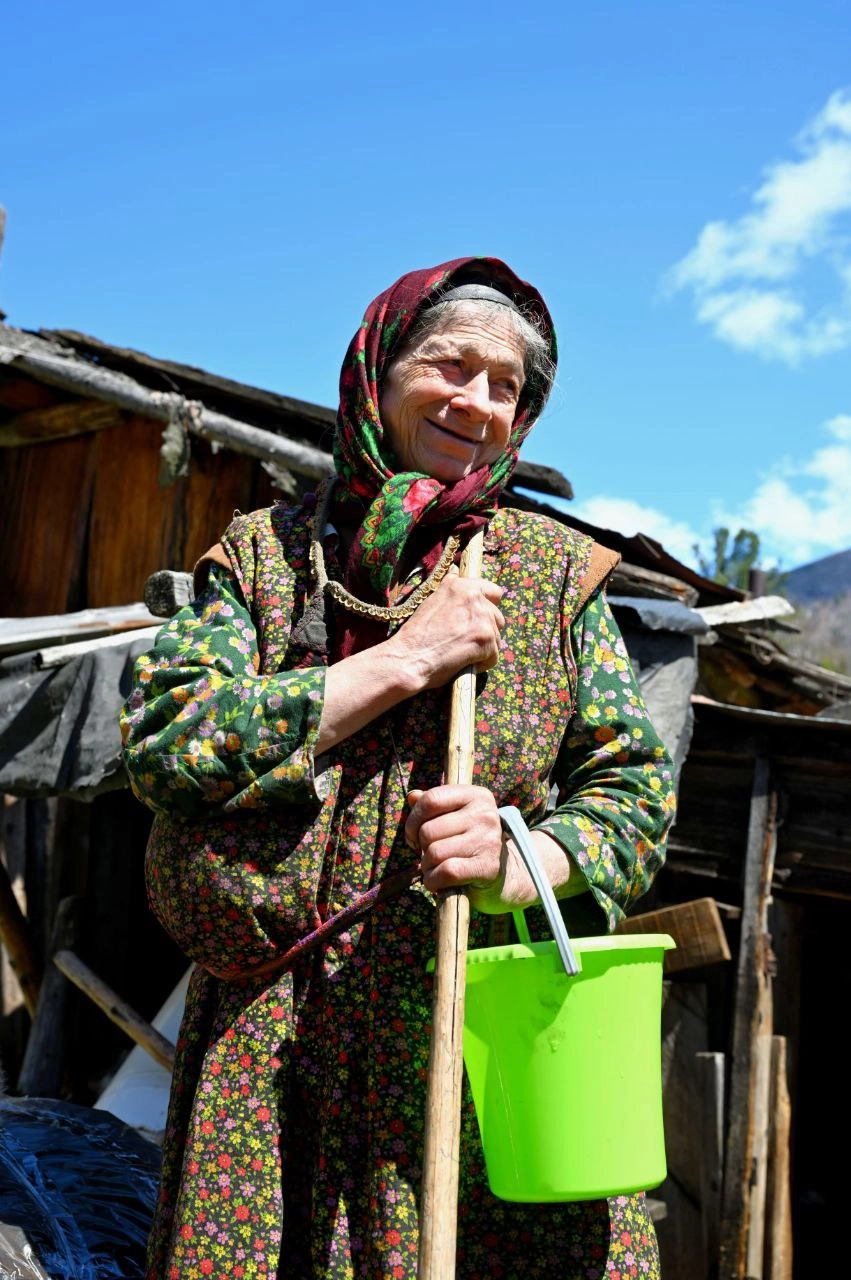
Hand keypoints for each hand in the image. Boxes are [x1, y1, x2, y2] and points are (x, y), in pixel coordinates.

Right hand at [385, 568, 504, 691]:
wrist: (409, 659)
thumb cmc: (416, 635)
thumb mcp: (430, 600)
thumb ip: (449, 587)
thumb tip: (455, 570)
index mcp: (461, 586)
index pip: (493, 591)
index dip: (488, 607)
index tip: (476, 619)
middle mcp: (474, 597)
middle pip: (497, 617)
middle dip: (485, 630)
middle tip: (463, 640)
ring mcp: (482, 617)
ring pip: (496, 637)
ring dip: (483, 648)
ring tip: (460, 652)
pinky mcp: (486, 639)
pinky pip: (494, 655)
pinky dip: (482, 663)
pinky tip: (463, 662)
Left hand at [405, 785, 533, 911]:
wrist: (503, 875)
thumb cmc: (468, 843)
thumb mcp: (453, 818)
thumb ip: (432, 806)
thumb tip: (412, 796)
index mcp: (477, 796)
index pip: (432, 799)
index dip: (413, 820)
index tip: (413, 835)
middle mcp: (486, 814)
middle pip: (428, 830)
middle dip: (420, 848)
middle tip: (430, 855)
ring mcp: (489, 840)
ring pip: (434, 853)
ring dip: (427, 867)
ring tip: (437, 868)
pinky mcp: (488, 867)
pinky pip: (446, 872)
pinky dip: (434, 881)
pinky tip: (439, 881)